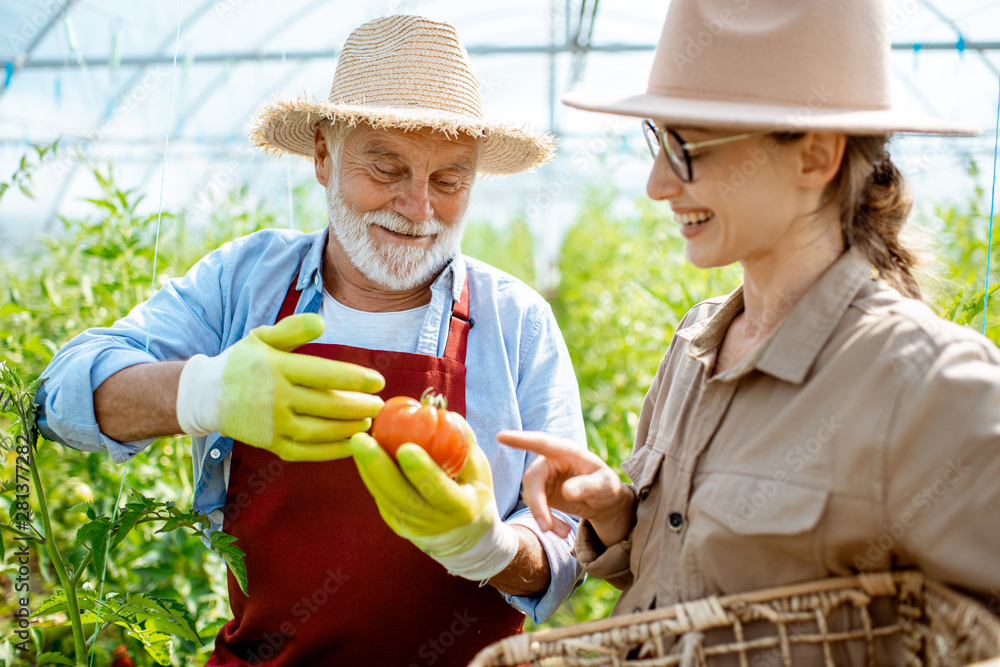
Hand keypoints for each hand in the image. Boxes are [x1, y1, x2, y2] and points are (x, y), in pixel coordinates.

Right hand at [178, 313, 384, 460]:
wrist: (206, 395)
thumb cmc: (242, 362)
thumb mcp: (262, 338)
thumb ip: (292, 329)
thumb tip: (322, 322)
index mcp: (277, 368)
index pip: (325, 374)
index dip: (356, 379)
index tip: (378, 381)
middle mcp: (276, 398)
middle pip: (329, 405)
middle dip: (360, 406)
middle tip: (380, 404)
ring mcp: (273, 424)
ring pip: (322, 431)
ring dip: (351, 427)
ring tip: (369, 420)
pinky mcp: (271, 445)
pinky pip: (309, 452)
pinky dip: (334, 450)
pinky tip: (353, 443)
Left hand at [351, 426, 518, 580]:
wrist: (464, 536)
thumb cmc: (473, 492)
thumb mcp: (480, 471)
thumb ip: (464, 443)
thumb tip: (445, 413)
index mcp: (461, 508)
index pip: (439, 490)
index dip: (422, 471)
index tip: (405, 448)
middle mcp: (433, 521)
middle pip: (401, 495)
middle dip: (378, 466)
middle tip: (362, 440)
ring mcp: (411, 526)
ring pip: (384, 496)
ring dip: (368, 468)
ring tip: (358, 441)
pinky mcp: (395, 523)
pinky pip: (380, 496)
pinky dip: (370, 474)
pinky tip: (363, 453)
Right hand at [497, 430, 634, 543]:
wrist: (603, 501)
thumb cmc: (606, 486)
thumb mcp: (605, 485)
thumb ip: (588, 486)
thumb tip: (567, 491)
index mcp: (566, 451)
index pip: (541, 443)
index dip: (521, 440)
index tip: (501, 436)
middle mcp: (550, 460)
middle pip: (532, 478)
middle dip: (537, 504)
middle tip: (547, 527)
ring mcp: (544, 476)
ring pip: (531, 495)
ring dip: (543, 516)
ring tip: (563, 533)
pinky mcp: (541, 491)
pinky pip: (535, 506)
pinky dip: (546, 520)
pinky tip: (561, 530)